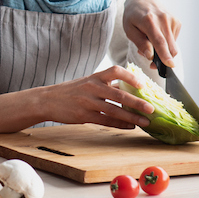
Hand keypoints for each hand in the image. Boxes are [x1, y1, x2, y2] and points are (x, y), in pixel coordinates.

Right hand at [38, 65, 153, 128]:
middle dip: (137, 102)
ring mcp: (87, 102)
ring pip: (114, 110)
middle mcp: (91, 87)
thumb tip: (130, 89)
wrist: (47, 100)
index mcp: (94, 77)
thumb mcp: (87, 83)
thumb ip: (106, 85)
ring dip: (132, 117)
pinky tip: (130, 126)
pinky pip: (106, 120)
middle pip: (119, 94)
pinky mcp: (83, 115)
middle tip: (151, 108)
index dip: (131, 77)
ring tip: (145, 121)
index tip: (143, 85)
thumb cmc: (70, 92)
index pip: (115, 71)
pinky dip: (120, 124)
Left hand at [122, 0, 180, 67]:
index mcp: (149, 20)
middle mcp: (163, 19)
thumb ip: (140, 43)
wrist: (142, 0)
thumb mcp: (129, 30)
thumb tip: (150, 56)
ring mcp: (172, 20)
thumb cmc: (133, 16)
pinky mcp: (177, 22)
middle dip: (163, 59)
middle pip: (169, 46)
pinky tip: (156, 36)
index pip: (159, 41)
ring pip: (172, 45)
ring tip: (149, 44)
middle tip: (152, 65)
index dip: (164, 54)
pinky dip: (165, 43)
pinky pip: (173, 40)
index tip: (170, 65)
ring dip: (162, 50)